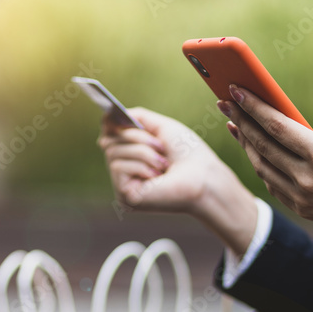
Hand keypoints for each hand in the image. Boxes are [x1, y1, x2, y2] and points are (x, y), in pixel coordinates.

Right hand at [98, 107, 258, 254]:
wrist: (204, 178)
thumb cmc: (188, 154)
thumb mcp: (162, 128)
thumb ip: (138, 118)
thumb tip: (107, 117)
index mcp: (134, 155)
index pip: (109, 135)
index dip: (110, 124)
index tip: (111, 115)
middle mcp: (126, 171)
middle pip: (109, 141)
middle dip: (136, 137)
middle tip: (159, 146)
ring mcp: (124, 185)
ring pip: (113, 152)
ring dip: (143, 152)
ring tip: (163, 163)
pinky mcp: (124, 196)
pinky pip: (118, 167)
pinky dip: (139, 165)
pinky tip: (156, 177)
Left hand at [221, 85, 312, 256]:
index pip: (278, 127)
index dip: (254, 107)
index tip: (236, 90)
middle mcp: (306, 179)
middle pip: (262, 145)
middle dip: (240, 120)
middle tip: (223, 100)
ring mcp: (301, 197)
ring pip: (261, 166)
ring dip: (245, 143)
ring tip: (233, 123)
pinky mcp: (301, 208)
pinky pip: (271, 183)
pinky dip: (259, 164)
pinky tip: (255, 151)